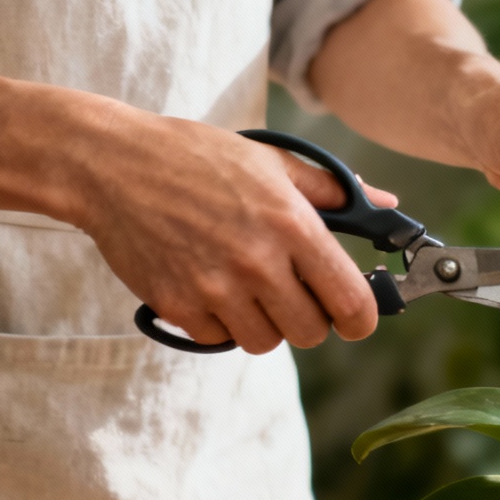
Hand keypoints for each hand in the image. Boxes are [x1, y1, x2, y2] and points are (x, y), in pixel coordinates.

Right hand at [74, 113, 396, 353]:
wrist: (111, 165)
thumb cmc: (195, 157)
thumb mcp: (270, 161)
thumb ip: (333, 188)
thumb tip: (387, 205)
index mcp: (291, 224)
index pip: (350, 302)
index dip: (360, 318)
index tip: (353, 314)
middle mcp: (257, 261)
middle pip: (311, 332)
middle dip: (308, 319)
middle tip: (291, 293)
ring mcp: (215, 287)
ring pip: (265, 342)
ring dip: (263, 323)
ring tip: (246, 287)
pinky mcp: (178, 305)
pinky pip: (219, 339)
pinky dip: (219, 323)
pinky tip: (209, 287)